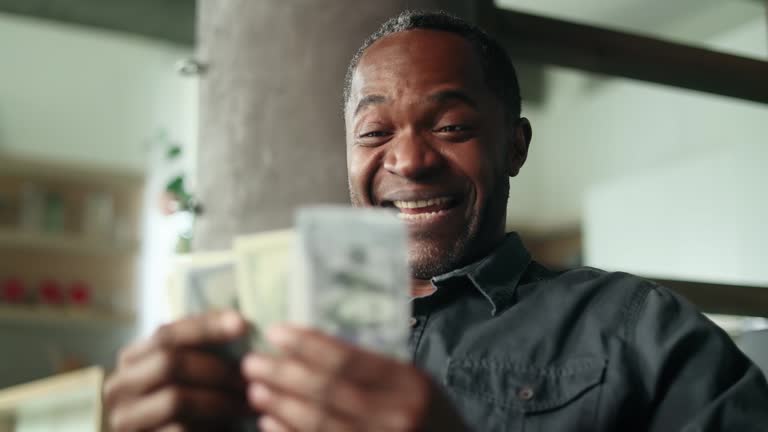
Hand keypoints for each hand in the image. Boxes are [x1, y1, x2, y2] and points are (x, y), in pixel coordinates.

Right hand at [104, 311, 251, 430]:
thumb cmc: (194, 407)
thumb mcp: (195, 373)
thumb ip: (205, 350)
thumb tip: (241, 323)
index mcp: (132, 359)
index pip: (167, 334)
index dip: (206, 327)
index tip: (243, 324)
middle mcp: (119, 387)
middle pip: (169, 362)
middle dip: (218, 368)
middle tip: (253, 376)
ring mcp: (124, 419)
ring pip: (176, 399)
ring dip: (221, 401)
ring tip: (250, 403)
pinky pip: (179, 431)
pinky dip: (212, 427)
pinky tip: (232, 427)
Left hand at [242, 325, 467, 431]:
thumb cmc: (430, 416)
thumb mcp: (416, 385)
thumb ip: (377, 369)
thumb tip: (318, 344)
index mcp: (409, 383)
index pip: (349, 359)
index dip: (307, 345)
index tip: (276, 332)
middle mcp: (396, 415)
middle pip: (328, 390)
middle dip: (284, 374)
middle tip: (252, 362)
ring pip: (319, 423)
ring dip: (281, 405)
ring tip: (254, 389)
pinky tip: (269, 422)